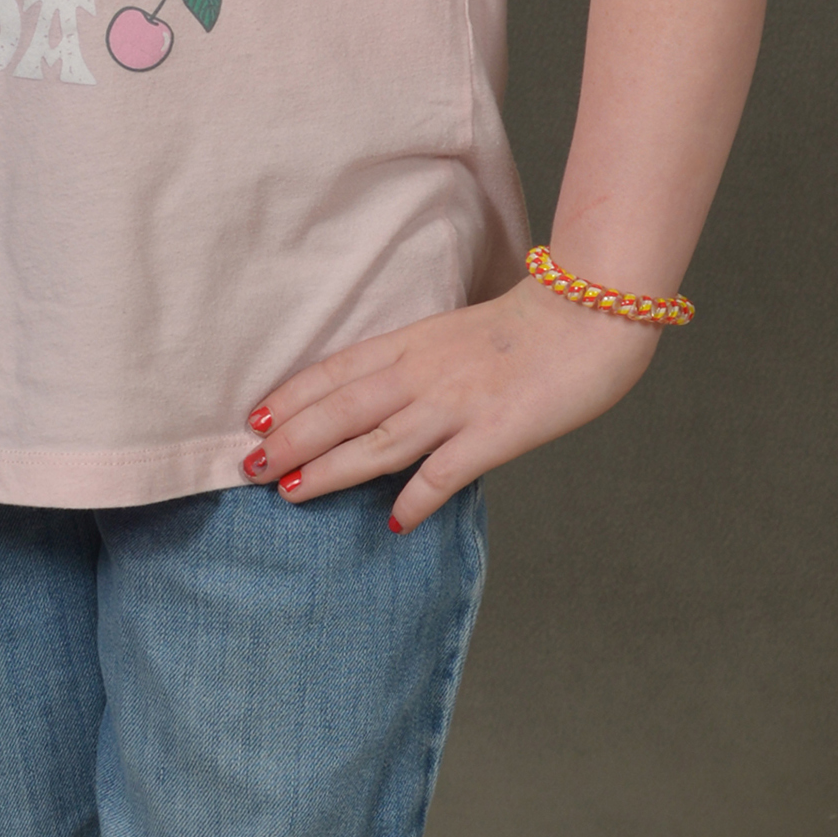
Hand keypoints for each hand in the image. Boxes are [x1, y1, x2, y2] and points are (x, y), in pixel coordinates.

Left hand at [239, 279, 663, 528]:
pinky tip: (393, 522)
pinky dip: (415, 498)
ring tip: (291, 491)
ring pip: (378, 442)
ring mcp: (457, 404)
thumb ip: (419, 362)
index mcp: (414, 342)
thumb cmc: (527, 326)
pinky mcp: (494, 433)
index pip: (338, 370)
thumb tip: (382, 397)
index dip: (294, 396)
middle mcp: (424, 372)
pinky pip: (444, 472)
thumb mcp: (457, 334)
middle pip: (343, 408)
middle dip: (293, 439)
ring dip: (330, 469)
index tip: (256, 419)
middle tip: (248, 465)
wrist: (589, 315)